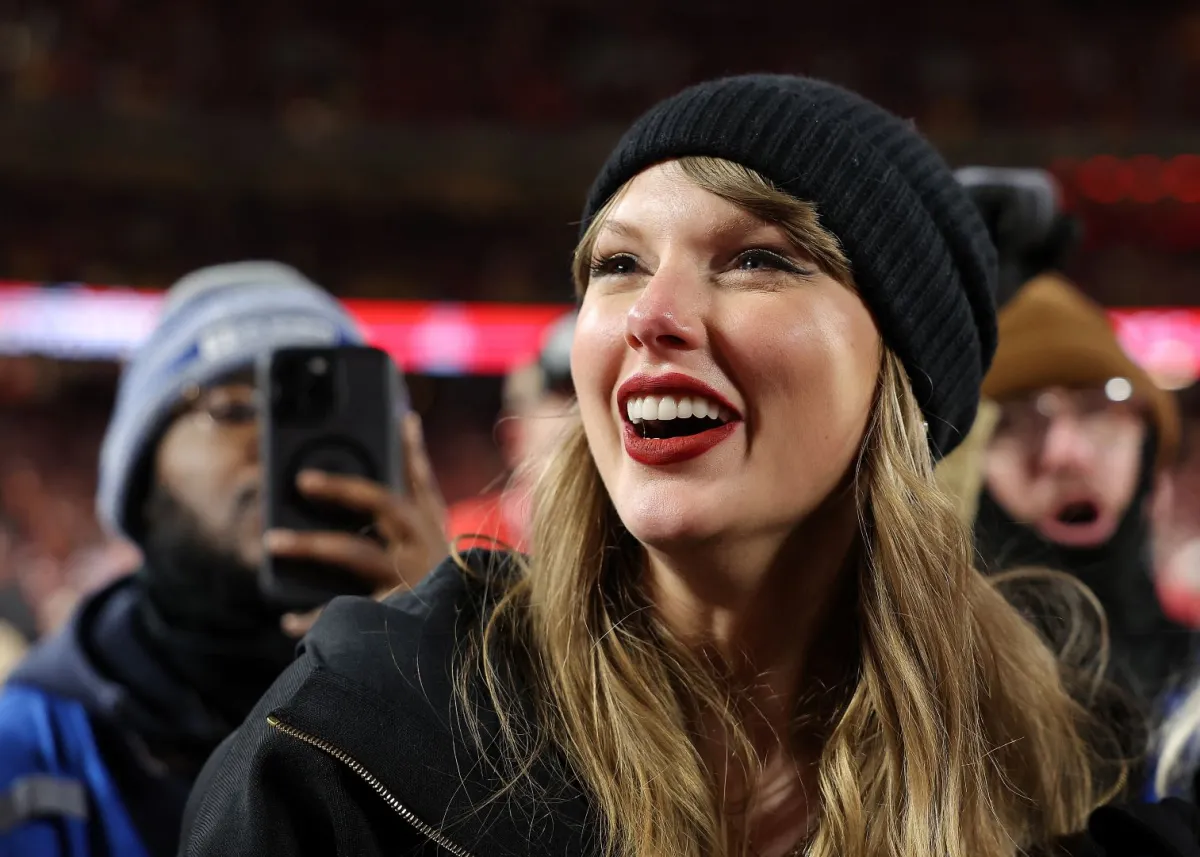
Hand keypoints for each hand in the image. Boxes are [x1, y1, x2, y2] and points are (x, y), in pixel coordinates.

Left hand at [270, 412, 447, 636]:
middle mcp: (426, 547)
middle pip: (382, 504)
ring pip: (355, 553)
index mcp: (432, 528)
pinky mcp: (396, 615)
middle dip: (342, 489)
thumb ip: (410, 516)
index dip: (410, 449)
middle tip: (303, 481)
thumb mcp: (430, 552)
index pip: (421, 480)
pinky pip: (346, 613)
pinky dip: (314, 618)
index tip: (400, 419)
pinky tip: (287, 620)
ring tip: (273, 541)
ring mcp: (411, 580)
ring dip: (311, 544)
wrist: (462, 643)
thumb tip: (386, 462)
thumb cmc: (437, 596)